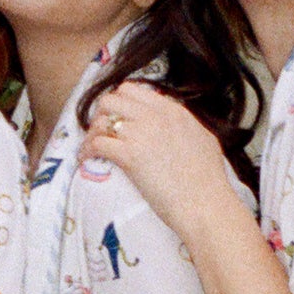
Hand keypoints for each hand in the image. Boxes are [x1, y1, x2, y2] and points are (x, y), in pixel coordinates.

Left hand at [79, 81, 232, 237]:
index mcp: (172, 110)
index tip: (116, 118)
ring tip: (91, 148)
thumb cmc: (208, 179)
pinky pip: (97, 144)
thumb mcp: (202, 139)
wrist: (205, 201)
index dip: (120, 104)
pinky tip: (86, 159)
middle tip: (100, 132)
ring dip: (92, 134)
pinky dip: (87, 151)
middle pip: (112, 99)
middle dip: (102, 114)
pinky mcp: (129, 156)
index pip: (134, 91)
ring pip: (101, 119)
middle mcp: (154, 116)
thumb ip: (185, 126)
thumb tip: (176, 124)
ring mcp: (141, 134)